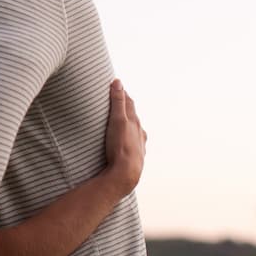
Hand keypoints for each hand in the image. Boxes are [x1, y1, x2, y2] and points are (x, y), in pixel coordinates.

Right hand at [102, 79, 145, 195]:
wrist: (127, 173)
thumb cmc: (120, 146)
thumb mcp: (117, 120)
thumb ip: (118, 102)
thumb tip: (118, 82)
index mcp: (134, 121)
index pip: (129, 102)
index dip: (122, 93)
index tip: (116, 86)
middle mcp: (139, 132)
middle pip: (133, 116)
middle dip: (126, 108)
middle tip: (117, 101)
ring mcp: (139, 144)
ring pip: (135, 131)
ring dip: (129, 125)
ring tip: (121, 122)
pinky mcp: (136, 156)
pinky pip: (133, 144)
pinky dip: (129, 139)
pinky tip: (126, 143)